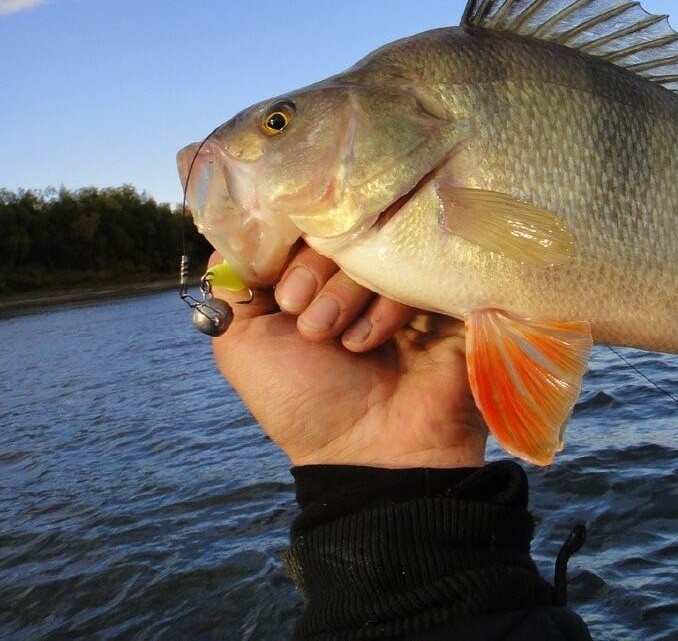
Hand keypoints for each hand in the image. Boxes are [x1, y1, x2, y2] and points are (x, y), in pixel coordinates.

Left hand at [207, 245, 486, 468]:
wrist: (368, 454)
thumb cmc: (304, 404)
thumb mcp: (243, 344)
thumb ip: (232, 284)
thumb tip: (238, 230)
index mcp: (317, 277)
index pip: (304, 224)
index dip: (287, 246)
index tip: (279, 292)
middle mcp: (360, 273)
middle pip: (338, 230)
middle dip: (313, 273)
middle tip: (307, 320)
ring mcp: (404, 280)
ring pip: (374, 250)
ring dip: (345, 297)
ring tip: (341, 343)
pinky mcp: (444, 293)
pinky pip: (414, 270)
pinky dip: (384, 309)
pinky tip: (370, 345)